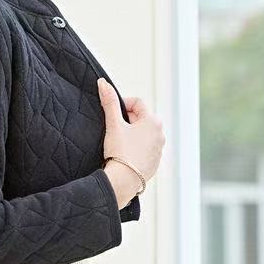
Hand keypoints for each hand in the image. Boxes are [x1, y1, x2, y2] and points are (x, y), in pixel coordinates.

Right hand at [97, 78, 164, 201]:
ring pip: (143, 134)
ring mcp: (159, 149)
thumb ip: (109, 102)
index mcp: (153, 121)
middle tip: (113, 128)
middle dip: (127, 119)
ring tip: (118, 141)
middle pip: (142, 118)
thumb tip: (102, 83)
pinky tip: (124, 153)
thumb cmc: (120, 151)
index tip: (112, 112)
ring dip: (132, 133)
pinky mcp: (155, 162)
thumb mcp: (113, 124)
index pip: (137, 103)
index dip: (122, 104)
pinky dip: (135, 147)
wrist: (124, 180)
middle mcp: (160, 134)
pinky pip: (145, 148)